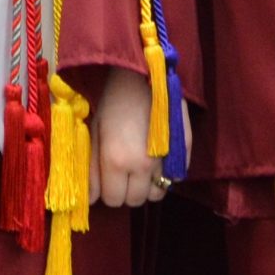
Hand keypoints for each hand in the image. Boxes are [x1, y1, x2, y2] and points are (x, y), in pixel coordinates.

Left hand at [89, 68, 170, 206]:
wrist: (144, 73)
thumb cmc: (113, 99)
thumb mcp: (94, 130)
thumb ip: (91, 166)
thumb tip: (90, 197)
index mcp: (116, 160)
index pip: (111, 199)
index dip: (106, 191)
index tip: (106, 179)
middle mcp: (142, 167)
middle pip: (135, 201)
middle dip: (126, 191)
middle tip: (122, 173)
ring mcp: (166, 161)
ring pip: (156, 194)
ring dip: (147, 186)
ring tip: (140, 167)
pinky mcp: (184, 152)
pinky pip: (174, 179)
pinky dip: (165, 175)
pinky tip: (156, 158)